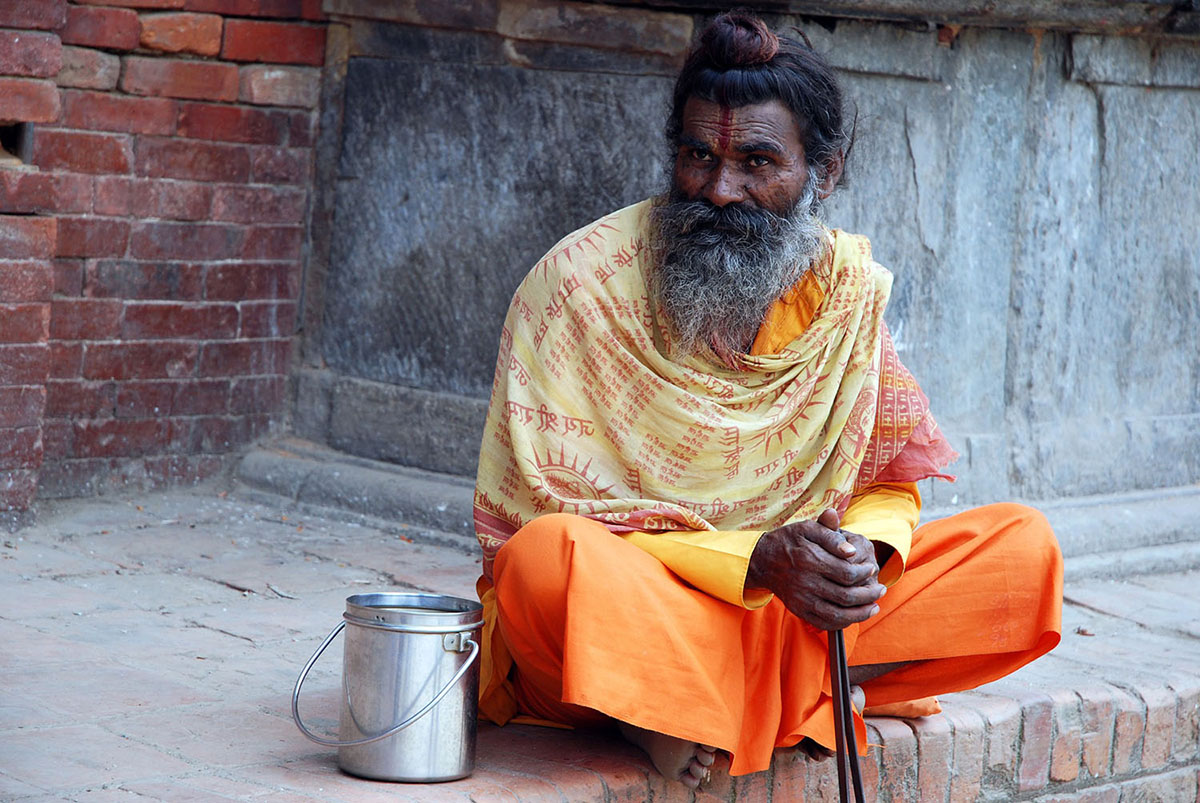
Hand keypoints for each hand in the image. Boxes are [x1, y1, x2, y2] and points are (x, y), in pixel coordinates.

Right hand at [746, 508, 884, 630]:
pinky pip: (825, 623)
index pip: (847, 573)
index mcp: (810, 559)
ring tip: (874, 607)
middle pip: (846, 596)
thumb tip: (851, 550)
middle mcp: (805, 582)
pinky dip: (843, 623)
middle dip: (869, 595)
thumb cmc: (789, 541)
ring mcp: (802, 600)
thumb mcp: (808, 528)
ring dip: (861, 614)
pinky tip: (855, 616)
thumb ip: (831, 535)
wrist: (763, 560)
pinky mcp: (799, 611)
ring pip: (838, 615)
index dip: (864, 573)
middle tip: (881, 589)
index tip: (871, 568)